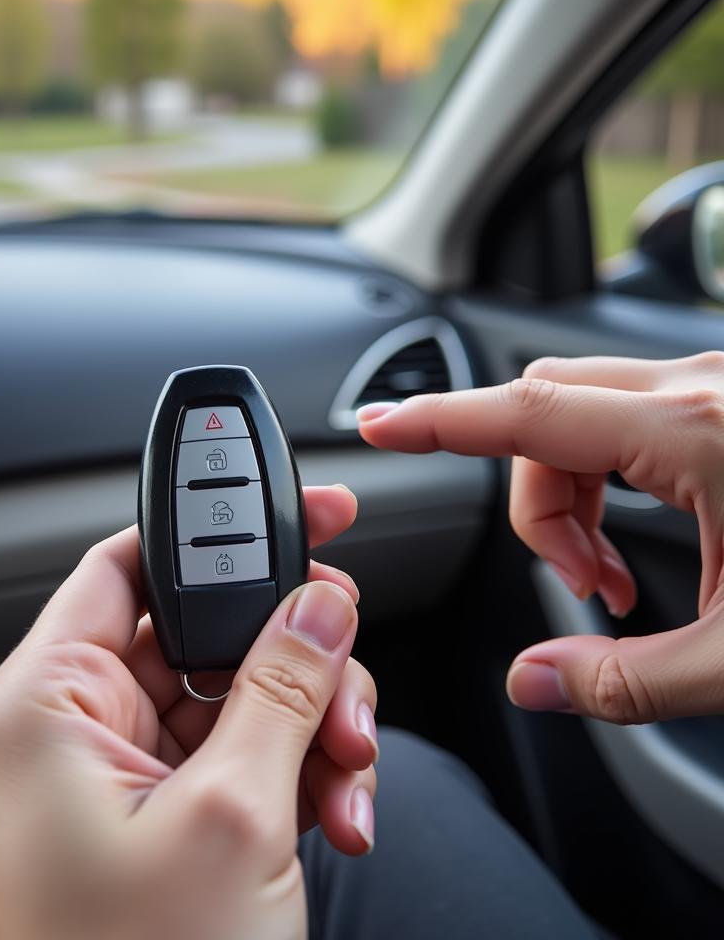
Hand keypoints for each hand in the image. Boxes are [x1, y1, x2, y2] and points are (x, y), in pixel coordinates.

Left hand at [0, 485, 374, 939]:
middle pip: (204, 631)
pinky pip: (243, 754)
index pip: (131, 564)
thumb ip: (282, 689)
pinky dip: (300, 772)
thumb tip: (319, 605)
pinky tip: (337, 813)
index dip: (218, 531)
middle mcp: (75, 730)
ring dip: (311, 722)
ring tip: (347, 775)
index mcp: (47, 704)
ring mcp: (124, 779)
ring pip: (239, 693)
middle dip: (291, 654)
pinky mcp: (164, 819)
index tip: (302, 515)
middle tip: (345, 672)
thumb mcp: (232, 817)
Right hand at [358, 353, 723, 724]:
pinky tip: (630, 541)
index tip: (378, 428)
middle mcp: (699, 387)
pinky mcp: (721, 399)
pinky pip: (622, 415)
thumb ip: (628, 680)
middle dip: (528, 500)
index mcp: (697, 431)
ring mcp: (712, 385)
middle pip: (542, 413)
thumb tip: (532, 681)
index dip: (437, 422)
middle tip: (573, 581)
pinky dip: (602, 479)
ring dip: (565, 495)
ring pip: (577, 411)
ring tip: (606, 578)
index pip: (526, 412)